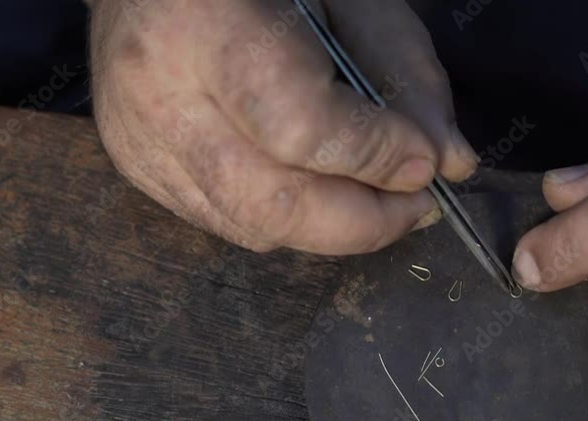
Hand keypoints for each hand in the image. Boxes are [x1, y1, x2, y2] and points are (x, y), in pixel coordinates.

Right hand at [88, 0, 475, 253]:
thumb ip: (406, 76)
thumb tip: (450, 164)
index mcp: (204, 24)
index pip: (299, 128)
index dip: (374, 156)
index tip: (425, 164)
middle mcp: (156, 94)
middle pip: (273, 204)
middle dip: (364, 222)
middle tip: (415, 206)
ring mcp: (139, 140)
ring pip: (253, 227)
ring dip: (334, 228)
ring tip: (377, 198)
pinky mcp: (137, 167)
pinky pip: (228, 223)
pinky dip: (290, 220)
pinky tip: (317, 186)